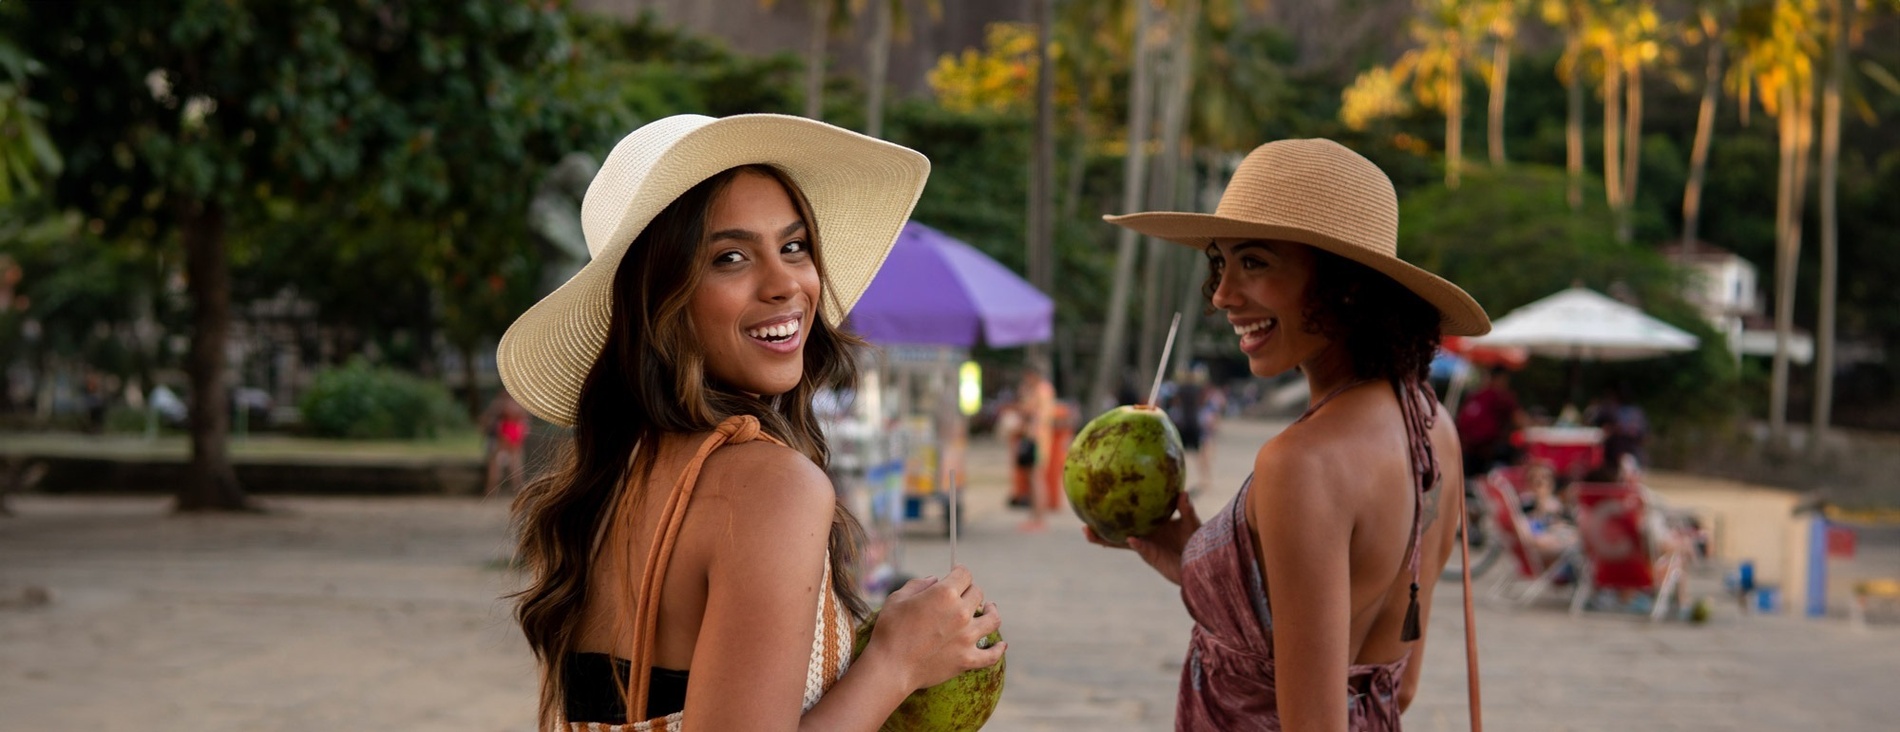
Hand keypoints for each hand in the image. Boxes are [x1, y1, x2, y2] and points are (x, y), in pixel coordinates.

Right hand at [867, 565, 1005, 690]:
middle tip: (963, 595)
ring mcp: (967, 637)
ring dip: (991, 611)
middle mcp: (960, 612)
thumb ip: (919, 584)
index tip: (957, 574)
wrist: (890, 667)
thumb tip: (935, 580)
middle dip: (969, 591)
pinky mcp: (967, 659)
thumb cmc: (890, 630)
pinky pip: (991, 654)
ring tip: (989, 610)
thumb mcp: (898, 598)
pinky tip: (1001, 645)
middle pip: (977, 593)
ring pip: (992, 619)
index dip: (960, 572)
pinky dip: (998, 649)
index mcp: (944, 593)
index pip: (964, 574)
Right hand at [1083, 492, 1201, 584]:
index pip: (1128, 518)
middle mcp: (1143, 535)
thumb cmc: (1197, 542)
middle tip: (1082, 521)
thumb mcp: (1192, 522)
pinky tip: (1131, 539)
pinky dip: (1137, 544)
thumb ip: (1186, 509)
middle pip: (1116, 532)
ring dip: (1105, 539)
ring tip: (1088, 533)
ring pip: (1120, 543)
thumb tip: (1182, 493)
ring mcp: (1145, 547)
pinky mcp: (1152, 556)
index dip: (1114, 512)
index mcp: (1150, 525)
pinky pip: (1142, 549)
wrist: (1202, 563)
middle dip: (1098, 528)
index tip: (1099, 501)